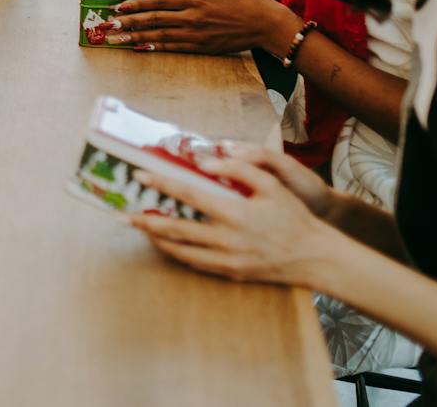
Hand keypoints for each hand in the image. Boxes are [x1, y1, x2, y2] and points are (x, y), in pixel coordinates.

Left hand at [106, 0, 301, 54]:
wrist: (267, 24)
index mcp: (194, 0)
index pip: (158, 1)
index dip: (136, 4)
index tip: (118, 6)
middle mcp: (192, 19)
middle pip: (154, 21)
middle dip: (129, 23)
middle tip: (109, 26)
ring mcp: (197, 35)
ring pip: (161, 37)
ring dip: (137, 38)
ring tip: (118, 40)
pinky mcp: (203, 47)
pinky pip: (175, 48)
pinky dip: (157, 48)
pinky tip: (143, 48)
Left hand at [128, 151, 341, 287]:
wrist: (315, 257)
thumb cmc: (293, 216)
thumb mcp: (271, 185)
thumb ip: (238, 169)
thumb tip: (205, 162)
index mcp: (234, 213)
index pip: (187, 194)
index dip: (161, 183)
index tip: (139, 176)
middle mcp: (225, 240)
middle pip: (174, 229)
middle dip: (143, 220)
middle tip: (120, 214)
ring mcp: (226, 260)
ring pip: (180, 251)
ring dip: (156, 239)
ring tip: (139, 227)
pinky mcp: (230, 273)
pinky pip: (195, 264)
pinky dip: (176, 253)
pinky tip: (167, 244)